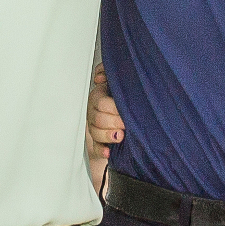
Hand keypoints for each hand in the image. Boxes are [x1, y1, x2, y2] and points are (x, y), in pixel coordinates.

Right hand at [86, 70, 122, 193]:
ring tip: (120, 136)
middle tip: (126, 124)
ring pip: (95, 132)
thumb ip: (110, 74)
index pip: (101, 102)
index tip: (125, 111)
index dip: (113, 108)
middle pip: (97, 118)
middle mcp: (95, 112)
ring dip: (108, 135)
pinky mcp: (98, 142)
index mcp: (100, 97)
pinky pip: (95, 147)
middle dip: (113, 122)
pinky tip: (108, 151)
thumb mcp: (119, 83)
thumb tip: (100, 76)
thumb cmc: (126, 100)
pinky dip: (101, 150)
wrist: (129, 120)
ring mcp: (95, 127)